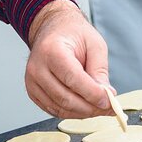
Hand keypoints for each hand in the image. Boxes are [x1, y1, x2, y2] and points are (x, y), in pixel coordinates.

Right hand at [25, 0, 113, 118]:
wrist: (52, 29)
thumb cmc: (74, 34)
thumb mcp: (94, 44)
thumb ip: (99, 70)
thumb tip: (106, 95)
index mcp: (52, 50)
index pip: (73, 79)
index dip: (92, 94)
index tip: (109, 101)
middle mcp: (37, 68)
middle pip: (65, 98)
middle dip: (90, 107)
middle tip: (109, 108)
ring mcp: (32, 81)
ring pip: (60, 108)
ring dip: (83, 113)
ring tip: (100, 107)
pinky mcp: (33, 92)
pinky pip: (53, 109)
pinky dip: (71, 112)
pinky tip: (85, 107)